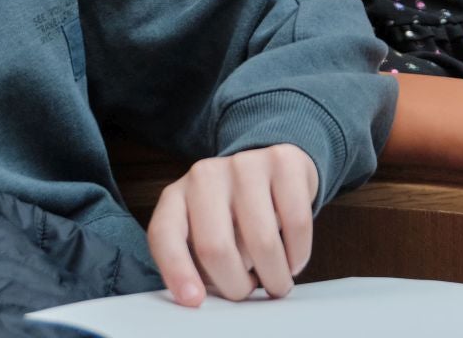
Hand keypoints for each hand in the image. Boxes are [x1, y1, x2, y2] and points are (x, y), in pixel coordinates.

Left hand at [147, 144, 318, 306]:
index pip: (165, 234)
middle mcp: (205, 176)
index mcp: (176, 197)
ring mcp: (244, 164)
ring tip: (275, 281)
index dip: (177, 271)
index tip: (194, 300)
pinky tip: (293, 259)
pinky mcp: (283, 162)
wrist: (268, 169)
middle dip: (236, 285)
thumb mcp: (204, 234)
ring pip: (261, 241)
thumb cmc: (232, 214)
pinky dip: (298, 253)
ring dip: (274, 275)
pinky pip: (296, 222)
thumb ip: (198, 263)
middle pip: (215, 247)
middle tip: (247, 292)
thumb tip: (204, 298)